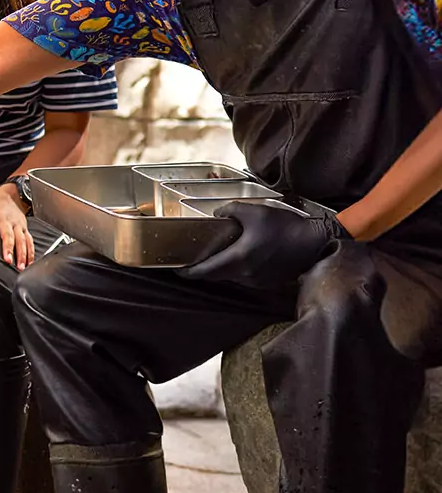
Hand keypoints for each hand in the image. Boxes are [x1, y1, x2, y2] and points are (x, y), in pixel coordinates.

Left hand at [0, 184, 35, 268]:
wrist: (9, 194)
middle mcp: (6, 220)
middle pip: (8, 235)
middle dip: (8, 248)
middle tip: (7, 260)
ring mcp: (17, 225)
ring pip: (22, 239)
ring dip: (22, 253)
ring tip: (19, 266)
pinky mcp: (25, 228)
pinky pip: (29, 241)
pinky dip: (30, 253)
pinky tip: (28, 263)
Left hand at [181, 199, 348, 287]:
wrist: (316, 243)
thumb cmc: (286, 227)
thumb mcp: (255, 212)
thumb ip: (230, 210)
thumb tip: (217, 214)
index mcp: (238, 260)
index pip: (204, 271)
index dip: (187, 271)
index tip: (176, 268)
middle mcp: (244, 275)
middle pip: (214, 276)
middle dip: (201, 270)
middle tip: (191, 261)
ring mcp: (256, 281)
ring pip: (229, 277)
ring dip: (220, 269)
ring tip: (214, 256)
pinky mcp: (266, 282)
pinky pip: (243, 277)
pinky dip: (235, 269)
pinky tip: (238, 257)